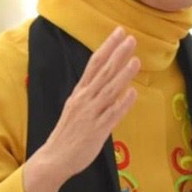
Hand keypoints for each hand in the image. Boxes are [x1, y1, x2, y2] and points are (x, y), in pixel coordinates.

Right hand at [24, 26, 138, 191]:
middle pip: (103, 72)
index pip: (94, 64)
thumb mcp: (76, 107)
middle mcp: (84, 99)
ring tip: (136, 60)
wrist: (54, 158)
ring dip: (123, 75)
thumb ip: (91, 94)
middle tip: (131, 38)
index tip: (119, 32)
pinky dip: (122, 103)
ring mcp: (91, 114)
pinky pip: (112, 115)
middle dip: (117, 54)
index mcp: (80, 92)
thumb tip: (107, 82)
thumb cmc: (67, 133)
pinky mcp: (97, 130)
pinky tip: (133, 93)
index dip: (107, 47)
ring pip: (109, 90)